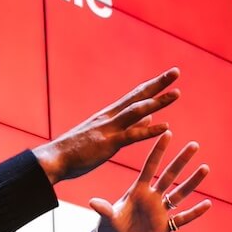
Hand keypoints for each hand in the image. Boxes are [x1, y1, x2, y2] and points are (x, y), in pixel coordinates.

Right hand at [33, 68, 180, 184]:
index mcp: (109, 115)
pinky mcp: (108, 143)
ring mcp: (109, 128)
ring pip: (137, 111)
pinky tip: (165, 127)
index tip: (168, 77)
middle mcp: (110, 116)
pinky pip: (132, 135)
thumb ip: (127, 126)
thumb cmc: (76, 151)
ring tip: (176, 93)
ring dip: (158, 102)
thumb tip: (148, 117)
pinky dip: (149, 130)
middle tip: (176, 71)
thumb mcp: (103, 136)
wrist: (54, 159)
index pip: (135, 96)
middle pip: (138, 96)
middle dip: (158, 83)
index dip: (152, 86)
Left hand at [88, 130, 210, 231]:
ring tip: (205, 168)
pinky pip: (183, 219)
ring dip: (192, 182)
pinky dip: (195, 212)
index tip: (167, 133)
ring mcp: (159, 211)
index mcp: (137, 190)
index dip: (158, 151)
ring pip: (180, 194)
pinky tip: (208, 204)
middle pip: (169, 175)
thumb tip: (93, 202)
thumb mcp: (106, 220)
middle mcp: (151, 197)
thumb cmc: (107, 229)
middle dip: (181, 161)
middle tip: (194, 145)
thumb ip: (104, 211)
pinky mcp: (164, 227)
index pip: (150, 166)